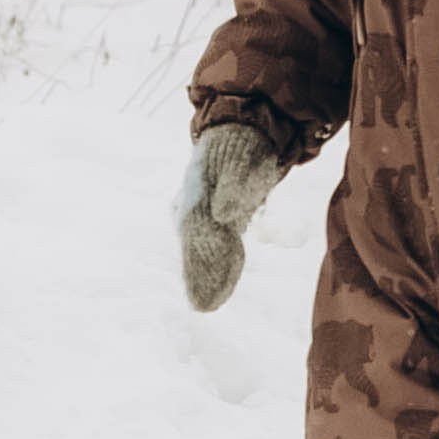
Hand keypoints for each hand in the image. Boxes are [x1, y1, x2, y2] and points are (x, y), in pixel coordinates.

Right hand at [177, 118, 287, 312]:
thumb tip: (223, 216)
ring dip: (208, 276)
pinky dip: (221, 265)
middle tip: (204, 307)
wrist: (243, 131)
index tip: (203, 274)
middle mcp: (196, 205)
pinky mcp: (220, 217)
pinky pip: (218, 245)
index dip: (199, 258)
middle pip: (196, 245)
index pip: (196, 230)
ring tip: (210, 304)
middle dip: (200, 275)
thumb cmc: (241, 143)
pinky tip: (224, 286)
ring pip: (205, 249)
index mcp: (196, 190)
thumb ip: (233, 186)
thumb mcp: (240, 159)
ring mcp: (206, 212)